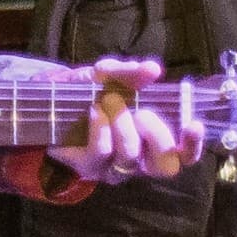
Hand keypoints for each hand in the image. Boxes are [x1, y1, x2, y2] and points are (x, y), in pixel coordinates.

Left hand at [46, 55, 204, 184]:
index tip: (194, 123)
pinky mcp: (87, 166)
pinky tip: (93, 109)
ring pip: (130, 156)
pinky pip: (102, 151)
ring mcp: (111, 167)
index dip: (193, 145)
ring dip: (123, 124)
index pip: (184, 155)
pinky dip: (101, 127)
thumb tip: (153, 69)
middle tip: (143, 113)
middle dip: (158, 135)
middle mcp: (137, 160)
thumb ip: (129, 73)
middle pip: (164, 165)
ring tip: (110, 102)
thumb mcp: (106, 75)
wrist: (42, 104)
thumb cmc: (84, 92)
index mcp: (151, 141)